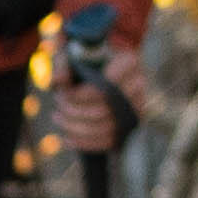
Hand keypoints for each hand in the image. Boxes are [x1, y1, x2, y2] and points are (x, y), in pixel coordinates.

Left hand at [50, 29, 149, 153]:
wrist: (113, 66)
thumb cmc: (92, 59)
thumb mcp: (76, 54)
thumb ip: (64, 64)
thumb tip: (58, 82)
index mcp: (129, 63)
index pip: (103, 88)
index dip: (78, 97)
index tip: (62, 95)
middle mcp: (140, 85)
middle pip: (103, 110)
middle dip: (73, 113)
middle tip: (57, 110)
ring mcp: (140, 106)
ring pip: (106, 128)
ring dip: (76, 129)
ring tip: (59, 120)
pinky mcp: (134, 123)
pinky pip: (111, 140)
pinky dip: (86, 143)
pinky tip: (68, 139)